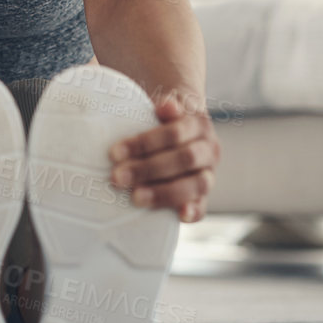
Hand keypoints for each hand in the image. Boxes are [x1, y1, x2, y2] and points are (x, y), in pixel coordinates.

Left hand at [108, 93, 218, 222]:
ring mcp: (208, 173)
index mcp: (198, 124)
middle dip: (148, 169)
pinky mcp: (202, 195)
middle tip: (116, 177)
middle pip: (184, 159)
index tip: (114, 153)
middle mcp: (208, 148)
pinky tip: (180, 216)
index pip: (174, 133)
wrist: (178, 131)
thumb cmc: (158, 120)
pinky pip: (203, 206)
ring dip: (165, 192)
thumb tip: (166, 106)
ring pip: (196, 184)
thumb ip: (164, 106)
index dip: (145, 143)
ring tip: (135, 198)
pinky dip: (194, 211)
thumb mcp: (159, 107)